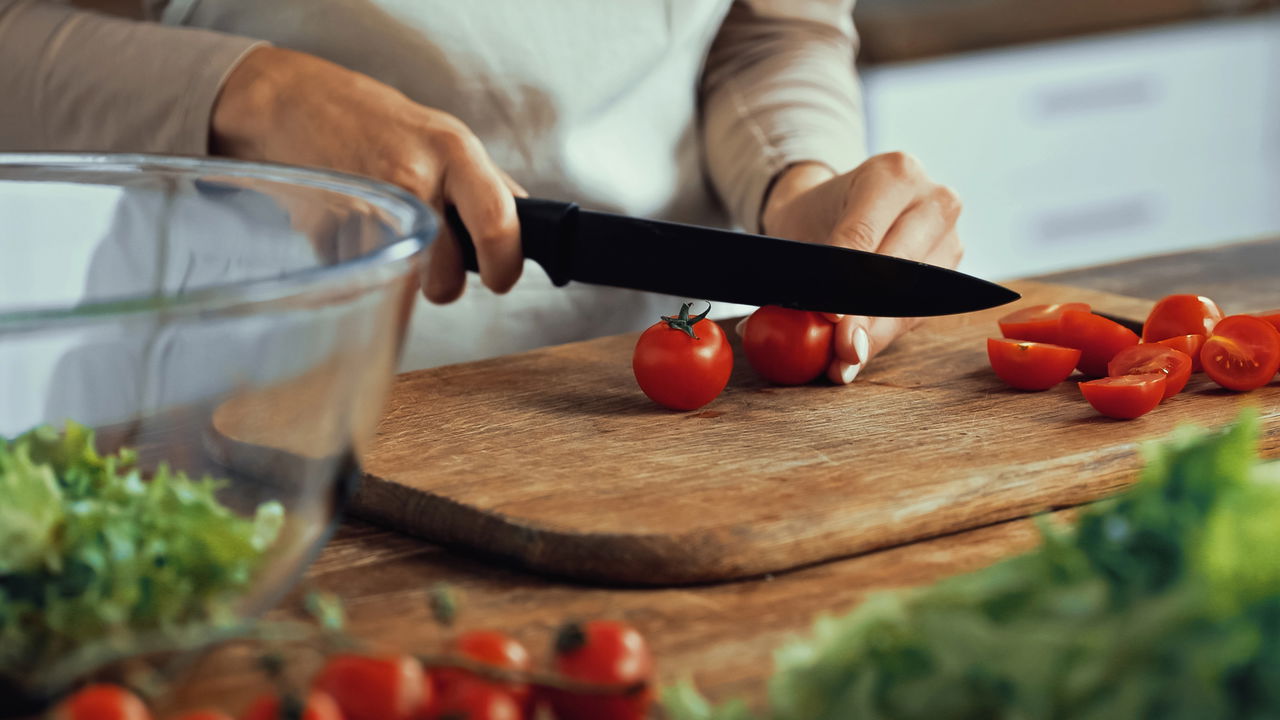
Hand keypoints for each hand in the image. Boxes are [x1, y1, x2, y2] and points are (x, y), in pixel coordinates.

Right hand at [210, 46, 523, 302]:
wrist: (294, 101)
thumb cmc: (375, 121)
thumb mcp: (444, 137)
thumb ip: (486, 182)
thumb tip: (523, 222)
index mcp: (454, 152)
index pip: (497, 220)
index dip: (505, 264)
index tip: (500, 278)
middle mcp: (414, 176)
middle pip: (445, 274)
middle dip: (444, 287)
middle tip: (440, 274)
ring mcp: (367, 204)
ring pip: (402, 283)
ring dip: (400, 278)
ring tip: (393, 242)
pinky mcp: (327, 228)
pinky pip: (358, 273)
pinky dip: (360, 265)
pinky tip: (356, 231)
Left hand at [759, 154, 962, 383]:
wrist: (840, 206)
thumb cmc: (818, 216)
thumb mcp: (801, 228)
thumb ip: (804, 273)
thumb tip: (797, 325)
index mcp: (893, 173)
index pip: (866, 234)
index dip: (848, 280)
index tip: (831, 317)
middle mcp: (933, 199)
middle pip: (899, 268)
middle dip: (866, 316)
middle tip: (841, 351)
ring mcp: (951, 234)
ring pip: (914, 297)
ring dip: (877, 335)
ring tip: (844, 363)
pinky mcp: (952, 271)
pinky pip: (919, 312)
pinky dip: (885, 336)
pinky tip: (859, 356)